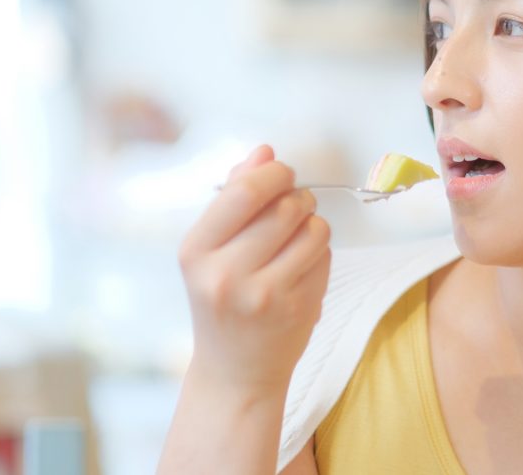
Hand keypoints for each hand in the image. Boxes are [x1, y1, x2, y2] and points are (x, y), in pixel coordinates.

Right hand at [178, 144, 331, 397]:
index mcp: (196, 251)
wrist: (234, 371)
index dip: (274, 173)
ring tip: (298, 238)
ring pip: (314, 229)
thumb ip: (234, 195)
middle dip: (298, 197)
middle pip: (286, 206)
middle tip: (295, 206)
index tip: (282, 173)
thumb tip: (263, 151)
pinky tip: (301, 268)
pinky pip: (326, 256)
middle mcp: (226, 274)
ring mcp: (265, 295)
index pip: (245, 192)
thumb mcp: (211, 249)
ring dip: (313, 224)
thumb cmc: (222, 299)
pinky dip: (320, 253)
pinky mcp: (298, 309)